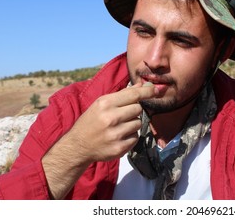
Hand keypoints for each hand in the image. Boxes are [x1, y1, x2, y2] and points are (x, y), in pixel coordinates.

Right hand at [42, 82, 157, 198]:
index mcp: (105, 104)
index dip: (147, 91)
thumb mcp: (101, 104)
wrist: (78, 146)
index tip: (156, 89)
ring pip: (138, 124)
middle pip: (138, 109)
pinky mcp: (120, 148)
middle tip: (122, 115)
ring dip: (132, 124)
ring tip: (118, 127)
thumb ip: (123, 94)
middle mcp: (111, 118)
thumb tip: (142, 85)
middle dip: (133, 111)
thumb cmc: (91, 121)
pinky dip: (130, 136)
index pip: (133, 95)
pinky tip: (118, 136)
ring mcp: (115, 134)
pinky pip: (135, 137)